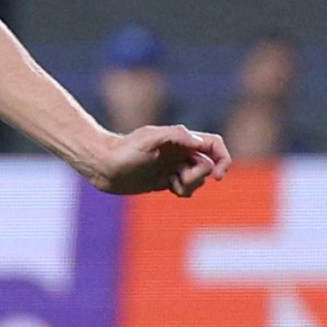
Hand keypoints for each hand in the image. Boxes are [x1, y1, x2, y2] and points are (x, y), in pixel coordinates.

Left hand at [86, 124, 230, 198]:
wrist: (103, 166)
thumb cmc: (123, 151)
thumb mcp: (148, 139)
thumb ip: (175, 135)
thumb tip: (198, 141)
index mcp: (180, 139)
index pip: (214, 145)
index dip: (223, 159)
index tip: (218, 176)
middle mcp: (180, 151)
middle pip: (207, 165)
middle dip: (198, 176)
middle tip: (178, 179)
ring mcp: (173, 166)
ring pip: (198, 179)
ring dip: (190, 186)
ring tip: (170, 184)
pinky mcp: (165, 180)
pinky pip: (186, 189)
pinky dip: (183, 191)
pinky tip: (167, 188)